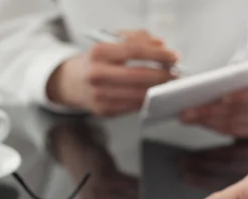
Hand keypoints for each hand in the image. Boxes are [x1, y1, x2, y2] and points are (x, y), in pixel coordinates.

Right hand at [47, 30, 178, 115]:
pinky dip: (148, 100)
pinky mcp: (104, 111)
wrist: (71, 82)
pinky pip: (133, 106)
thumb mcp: (110, 42)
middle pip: (138, 75)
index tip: (174, 56)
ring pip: (138, 94)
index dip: (158, 53)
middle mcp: (97, 74)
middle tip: (176, 74)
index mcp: (98, 52)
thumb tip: (161, 45)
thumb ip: (136, 39)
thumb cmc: (96, 61)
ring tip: (169, 85)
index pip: (134, 51)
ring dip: (158, 90)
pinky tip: (155, 95)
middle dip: (163, 75)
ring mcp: (100, 95)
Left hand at [180, 70, 247, 137]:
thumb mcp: (244, 67)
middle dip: (210, 111)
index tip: (220, 98)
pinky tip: (201, 123)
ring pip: (234, 124)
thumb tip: (201, 84)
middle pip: (239, 111)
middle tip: (187, 111)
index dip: (240, 96)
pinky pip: (234, 132)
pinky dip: (216, 127)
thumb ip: (230, 75)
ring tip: (188, 117)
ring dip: (208, 122)